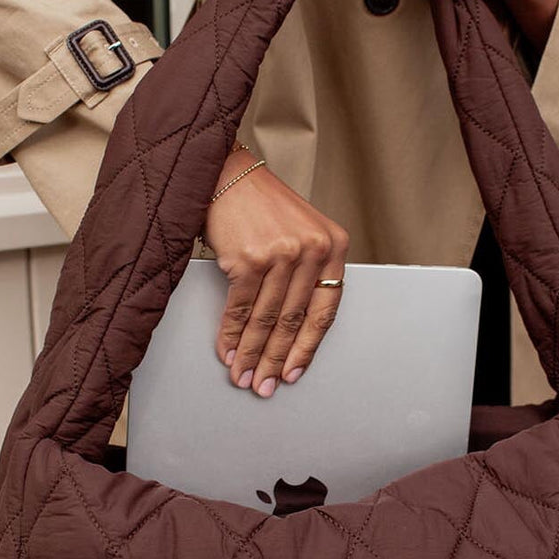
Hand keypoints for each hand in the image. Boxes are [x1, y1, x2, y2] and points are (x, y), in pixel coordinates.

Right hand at [202, 142, 349, 396]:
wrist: (225, 173)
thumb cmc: (259, 204)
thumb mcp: (299, 232)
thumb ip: (305, 273)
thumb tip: (289, 332)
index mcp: (333, 245)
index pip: (325, 310)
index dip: (308, 348)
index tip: (294, 372)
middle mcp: (312, 250)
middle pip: (294, 320)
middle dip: (276, 359)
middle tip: (265, 385)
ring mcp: (282, 254)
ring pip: (267, 320)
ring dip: (251, 354)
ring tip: (243, 376)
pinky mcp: (250, 259)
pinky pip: (241, 309)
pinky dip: (231, 335)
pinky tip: (227, 352)